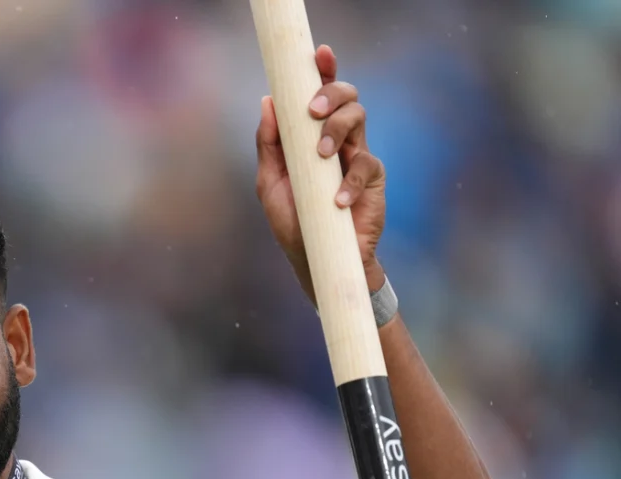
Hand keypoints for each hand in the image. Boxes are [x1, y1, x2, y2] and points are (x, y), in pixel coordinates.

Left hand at [256, 45, 385, 303]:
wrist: (318, 261)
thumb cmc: (294, 221)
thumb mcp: (270, 184)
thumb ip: (269, 145)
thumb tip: (268, 102)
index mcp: (311, 136)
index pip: (320, 95)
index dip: (323, 70)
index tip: (319, 54)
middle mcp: (337, 139)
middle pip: (346, 96)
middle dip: (331, 94)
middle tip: (313, 111)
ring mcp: (357, 156)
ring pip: (358, 117)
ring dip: (336, 129)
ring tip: (322, 155)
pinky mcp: (373, 180)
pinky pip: (366, 165)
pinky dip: (348, 182)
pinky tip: (336, 201)